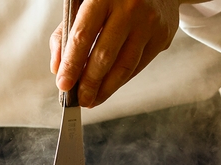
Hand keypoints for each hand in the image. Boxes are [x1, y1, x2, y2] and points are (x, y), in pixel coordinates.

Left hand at [51, 0, 183, 107]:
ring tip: (93, 100)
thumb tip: (57, 68)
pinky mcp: (163, 36)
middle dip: (89, 84)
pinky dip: (121, 80)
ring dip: (106, 89)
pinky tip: (110, 86)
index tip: (63, 85)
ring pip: (125, 67)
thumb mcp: (86, 2)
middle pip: (105, 56)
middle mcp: (130, 9)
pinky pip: (138, 66)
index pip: (82, 37)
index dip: (71, 65)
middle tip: (80, 100)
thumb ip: (67, 32)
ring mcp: (150, 23)